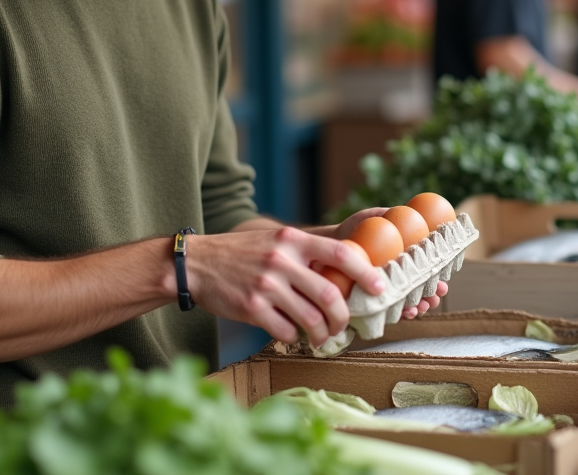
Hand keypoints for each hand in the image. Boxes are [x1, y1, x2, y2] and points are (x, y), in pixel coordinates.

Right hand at [187, 227, 385, 346]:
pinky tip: (291, 334)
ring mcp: (267, 285)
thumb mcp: (276, 241)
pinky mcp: (251, 307)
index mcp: (293, 239)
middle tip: (343, 325)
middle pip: (330, 295)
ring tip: (321, 337)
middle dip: (343, 317)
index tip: (379, 287)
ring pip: (311, 319)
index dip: (365, 272)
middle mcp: (282, 260)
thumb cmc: (242, 253)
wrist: (198, 263)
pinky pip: (285, 331)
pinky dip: (293, 337)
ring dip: (321, 334)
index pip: (340, 253)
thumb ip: (306, 253)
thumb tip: (345, 275)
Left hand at [326, 207, 445, 317]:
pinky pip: (386, 312)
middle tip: (437, 294)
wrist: (325, 246)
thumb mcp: (373, 217)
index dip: (437, 277)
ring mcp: (382, 290)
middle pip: (420, 289)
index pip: (426, 270)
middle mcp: (395, 276)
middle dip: (432, 295)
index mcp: (402, 258)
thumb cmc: (352, 229)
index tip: (444, 281)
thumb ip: (391, 216)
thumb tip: (412, 213)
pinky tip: (407, 312)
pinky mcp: (368, 302)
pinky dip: (399, 314)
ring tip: (422, 306)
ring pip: (406, 302)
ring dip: (419, 306)